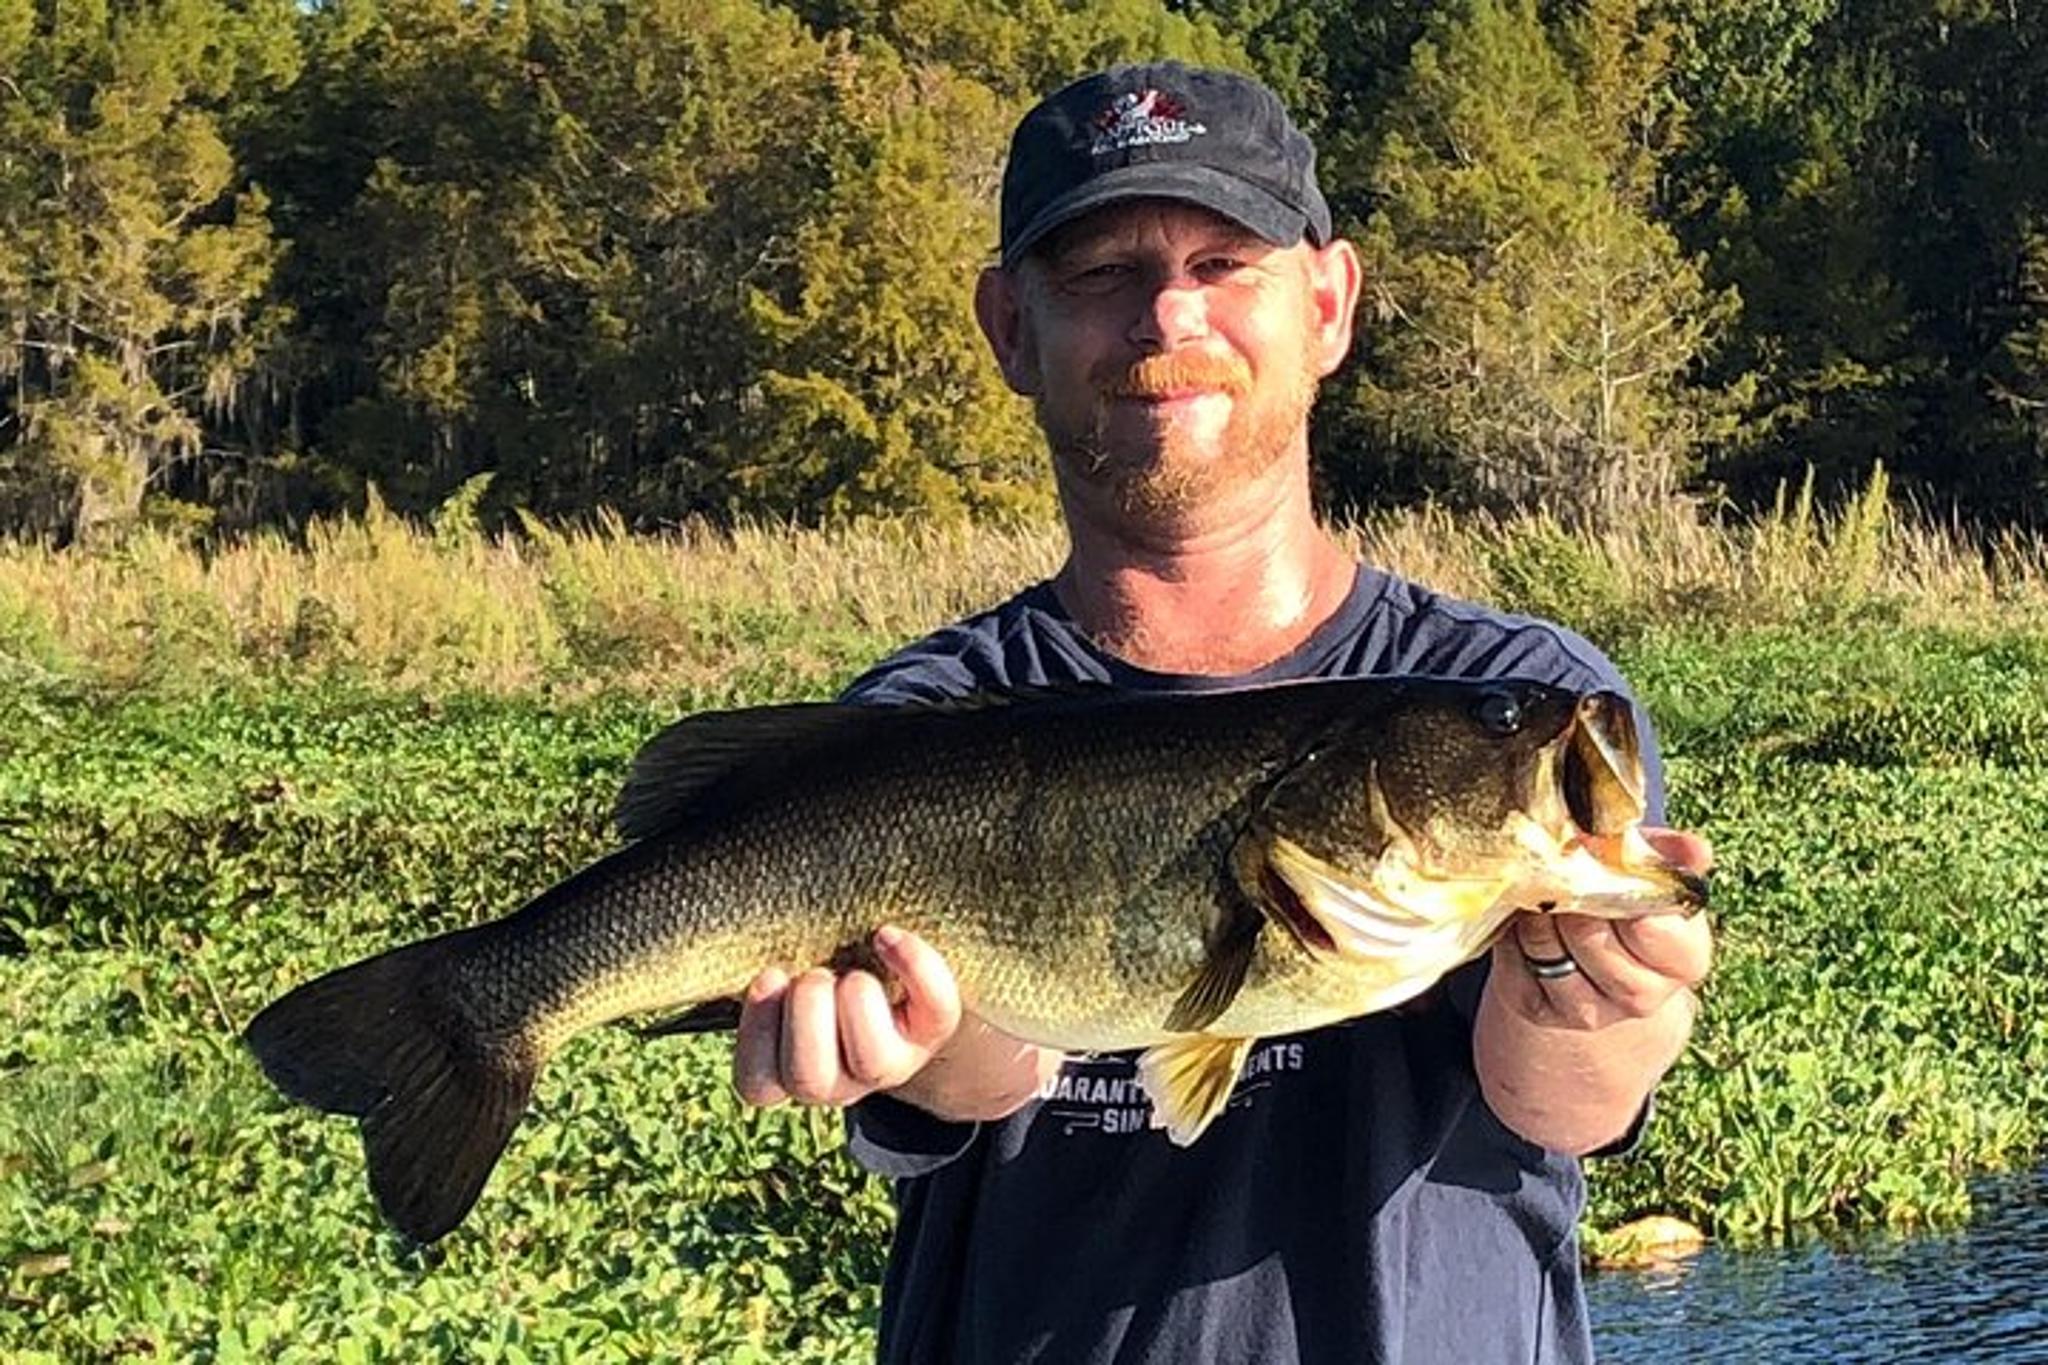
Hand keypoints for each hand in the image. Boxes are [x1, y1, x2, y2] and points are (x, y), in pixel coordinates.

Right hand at [733, 925, 961, 1107]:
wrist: (896, 979)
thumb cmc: (822, 967)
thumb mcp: (783, 971)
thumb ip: (759, 962)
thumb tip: (731, 929)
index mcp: (791, 1067)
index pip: (757, 1083)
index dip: (756, 1031)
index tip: (767, 976)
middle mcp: (841, 1079)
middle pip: (809, 1080)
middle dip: (805, 1016)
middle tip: (813, 975)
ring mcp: (892, 1061)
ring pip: (873, 1063)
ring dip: (855, 1003)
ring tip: (851, 973)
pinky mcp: (934, 1029)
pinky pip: (936, 1007)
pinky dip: (914, 965)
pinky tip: (887, 937)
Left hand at [1496, 828, 1714, 1029]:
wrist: (1592, 958)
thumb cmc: (1628, 902)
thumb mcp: (1654, 874)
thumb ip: (1671, 857)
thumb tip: (1696, 849)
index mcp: (1684, 959)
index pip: (1655, 929)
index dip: (1624, 890)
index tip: (1604, 858)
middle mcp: (1643, 994)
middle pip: (1590, 934)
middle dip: (1569, 891)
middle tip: (1560, 858)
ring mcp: (1589, 1009)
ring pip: (1547, 947)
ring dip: (1536, 908)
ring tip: (1540, 883)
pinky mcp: (1538, 1007)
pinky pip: (1514, 960)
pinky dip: (1512, 930)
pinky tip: (1523, 913)